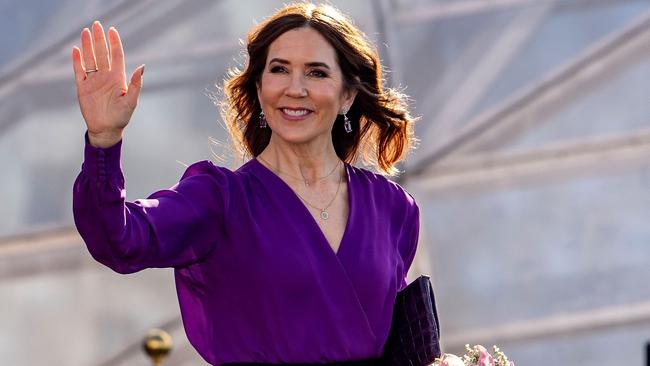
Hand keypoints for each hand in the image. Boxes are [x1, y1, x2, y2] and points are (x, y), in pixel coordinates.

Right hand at [72, 21, 144, 147]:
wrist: (106, 130)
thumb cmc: (121, 117)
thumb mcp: (131, 101)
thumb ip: (136, 84)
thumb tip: (142, 67)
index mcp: (118, 78)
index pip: (116, 56)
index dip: (114, 43)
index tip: (112, 30)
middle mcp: (106, 76)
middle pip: (102, 53)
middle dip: (99, 39)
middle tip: (96, 24)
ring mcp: (94, 81)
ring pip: (90, 59)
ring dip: (87, 46)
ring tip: (85, 32)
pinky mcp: (82, 87)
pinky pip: (79, 71)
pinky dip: (77, 61)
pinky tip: (75, 49)